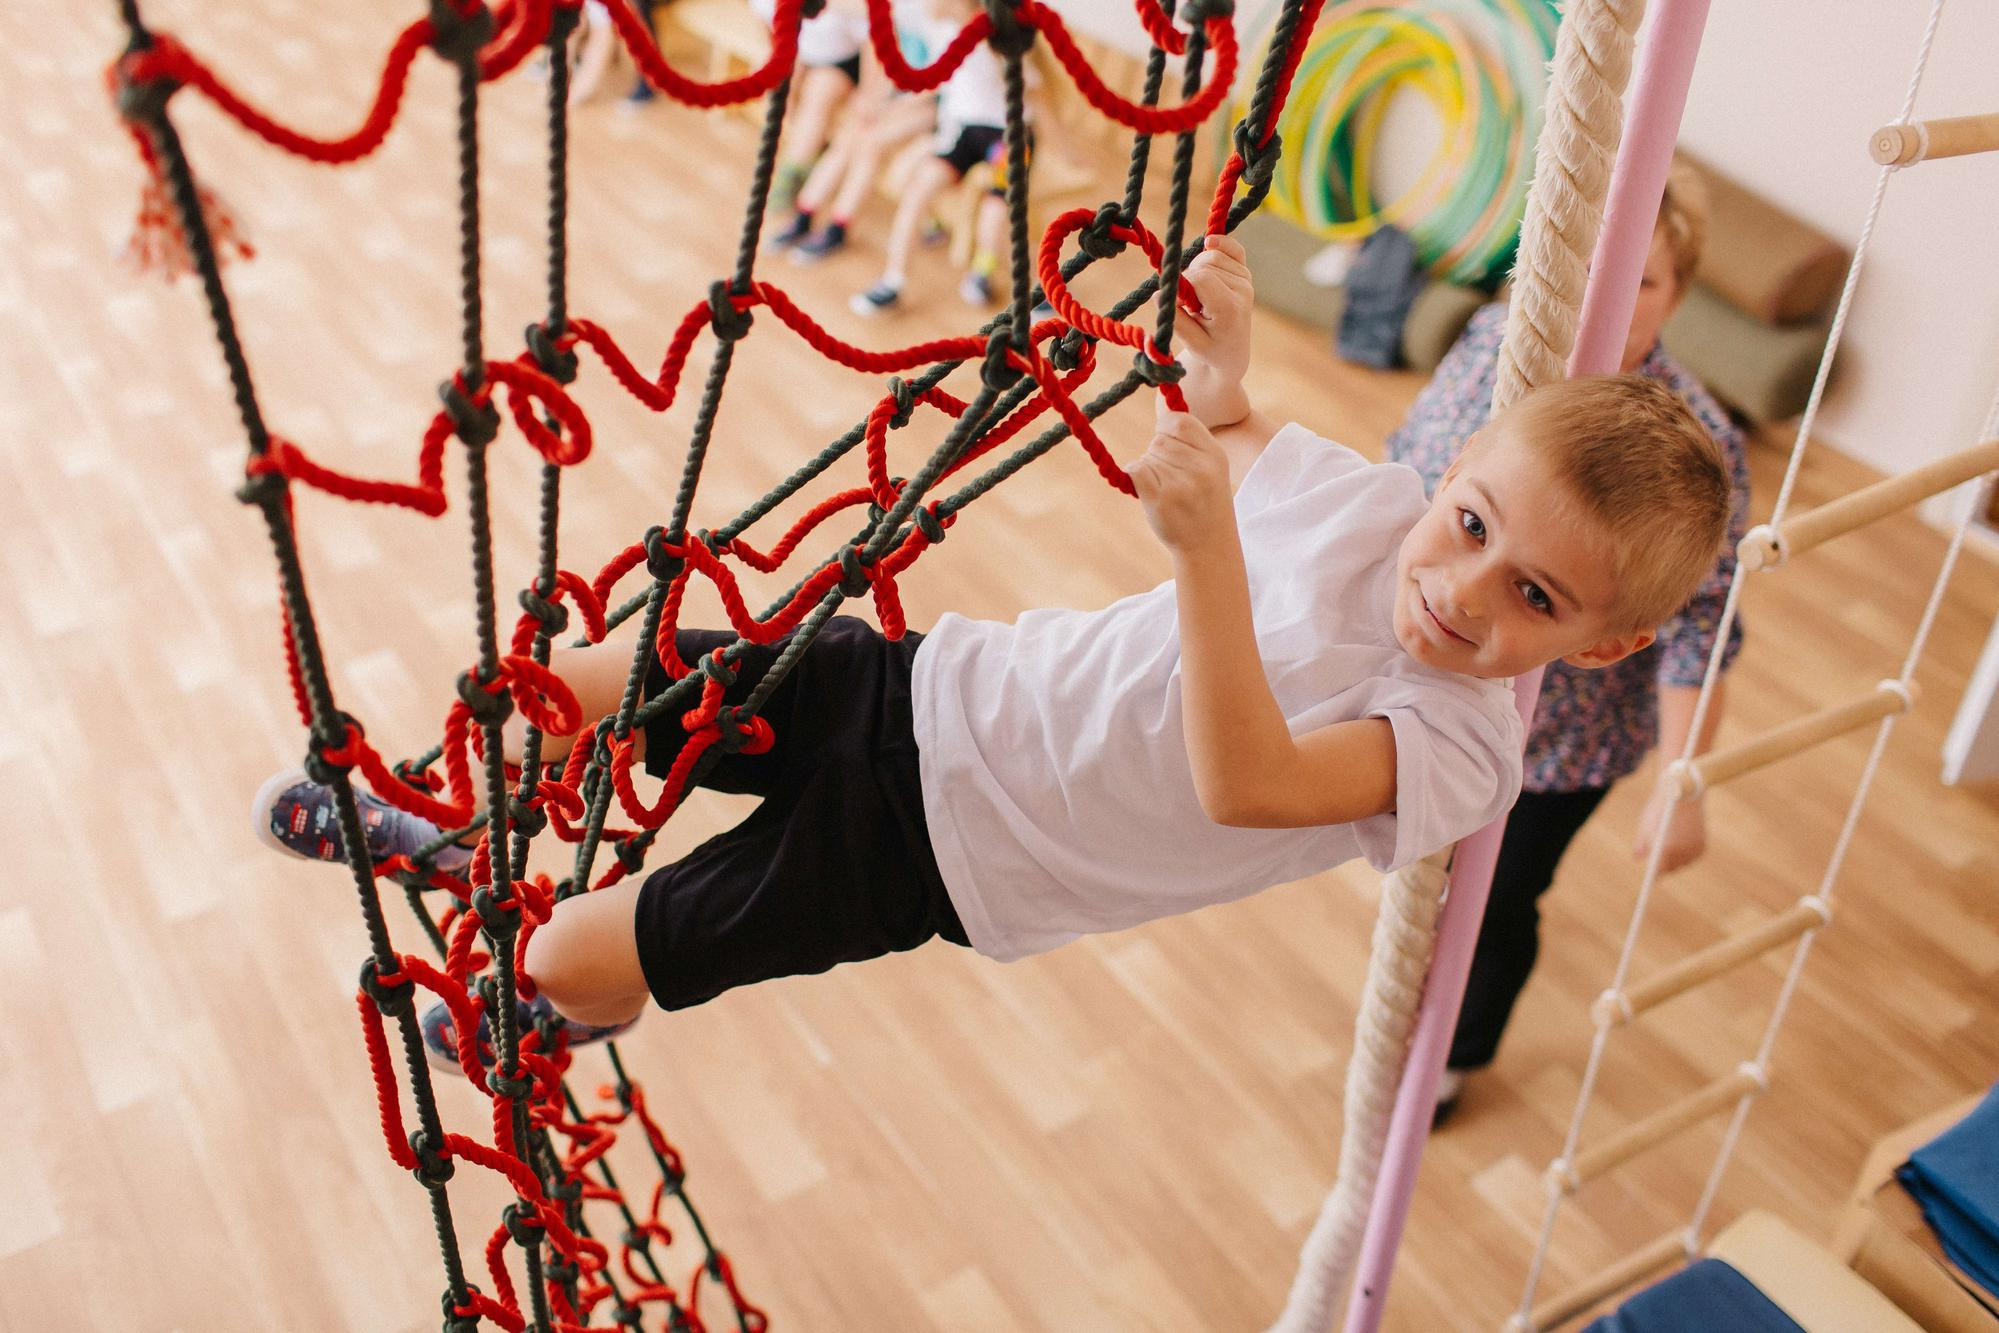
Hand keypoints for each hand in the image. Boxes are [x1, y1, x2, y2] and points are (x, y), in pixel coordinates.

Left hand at [1129, 412, 1234, 551]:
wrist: (1209, 545)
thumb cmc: (1205, 501)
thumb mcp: (1212, 467)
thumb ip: (1192, 442)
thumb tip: (1162, 418)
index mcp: (1215, 455)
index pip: (1180, 421)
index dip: (1167, 429)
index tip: (1170, 443)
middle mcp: (1200, 467)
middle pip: (1159, 440)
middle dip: (1157, 453)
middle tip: (1171, 476)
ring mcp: (1180, 484)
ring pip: (1147, 455)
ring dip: (1148, 467)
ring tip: (1166, 488)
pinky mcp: (1161, 500)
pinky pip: (1136, 469)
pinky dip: (1134, 474)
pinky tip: (1146, 488)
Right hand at [1165, 234, 1253, 428]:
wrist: (1232, 354)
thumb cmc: (1210, 351)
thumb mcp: (1192, 344)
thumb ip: (1176, 320)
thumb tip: (1160, 294)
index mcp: (1230, 308)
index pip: (1201, 278)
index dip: (1181, 284)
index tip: (1177, 301)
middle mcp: (1242, 289)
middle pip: (1204, 264)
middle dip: (1189, 279)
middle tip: (1189, 304)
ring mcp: (1245, 279)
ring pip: (1211, 255)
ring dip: (1197, 270)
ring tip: (1198, 296)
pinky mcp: (1244, 272)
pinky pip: (1232, 247)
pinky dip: (1218, 243)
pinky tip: (1208, 243)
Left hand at [1634, 780, 1705, 873]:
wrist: (1684, 790)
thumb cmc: (1661, 807)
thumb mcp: (1645, 824)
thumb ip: (1641, 843)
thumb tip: (1637, 858)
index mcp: (1667, 848)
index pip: (1660, 869)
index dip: (1654, 874)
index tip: (1649, 878)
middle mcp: (1683, 851)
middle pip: (1672, 867)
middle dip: (1665, 867)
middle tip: (1657, 868)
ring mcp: (1694, 848)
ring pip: (1683, 862)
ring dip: (1676, 861)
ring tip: (1667, 861)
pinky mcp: (1702, 844)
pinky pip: (1692, 856)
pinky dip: (1686, 855)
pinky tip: (1679, 853)